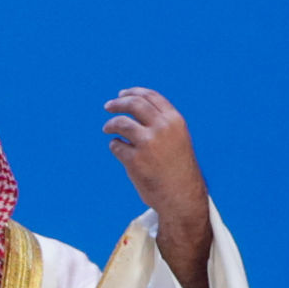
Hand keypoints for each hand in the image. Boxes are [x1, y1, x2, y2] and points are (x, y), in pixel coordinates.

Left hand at [104, 87, 211, 287]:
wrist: (181, 194)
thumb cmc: (177, 168)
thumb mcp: (176, 139)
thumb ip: (160, 124)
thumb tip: (135, 109)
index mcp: (175, 121)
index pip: (151, 97)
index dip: (134, 93)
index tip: (122, 94)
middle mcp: (162, 128)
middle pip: (134, 104)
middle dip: (117, 103)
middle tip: (108, 106)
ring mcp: (147, 143)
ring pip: (120, 123)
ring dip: (110, 124)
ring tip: (107, 129)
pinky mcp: (134, 159)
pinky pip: (116, 146)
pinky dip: (115, 146)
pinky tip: (120, 151)